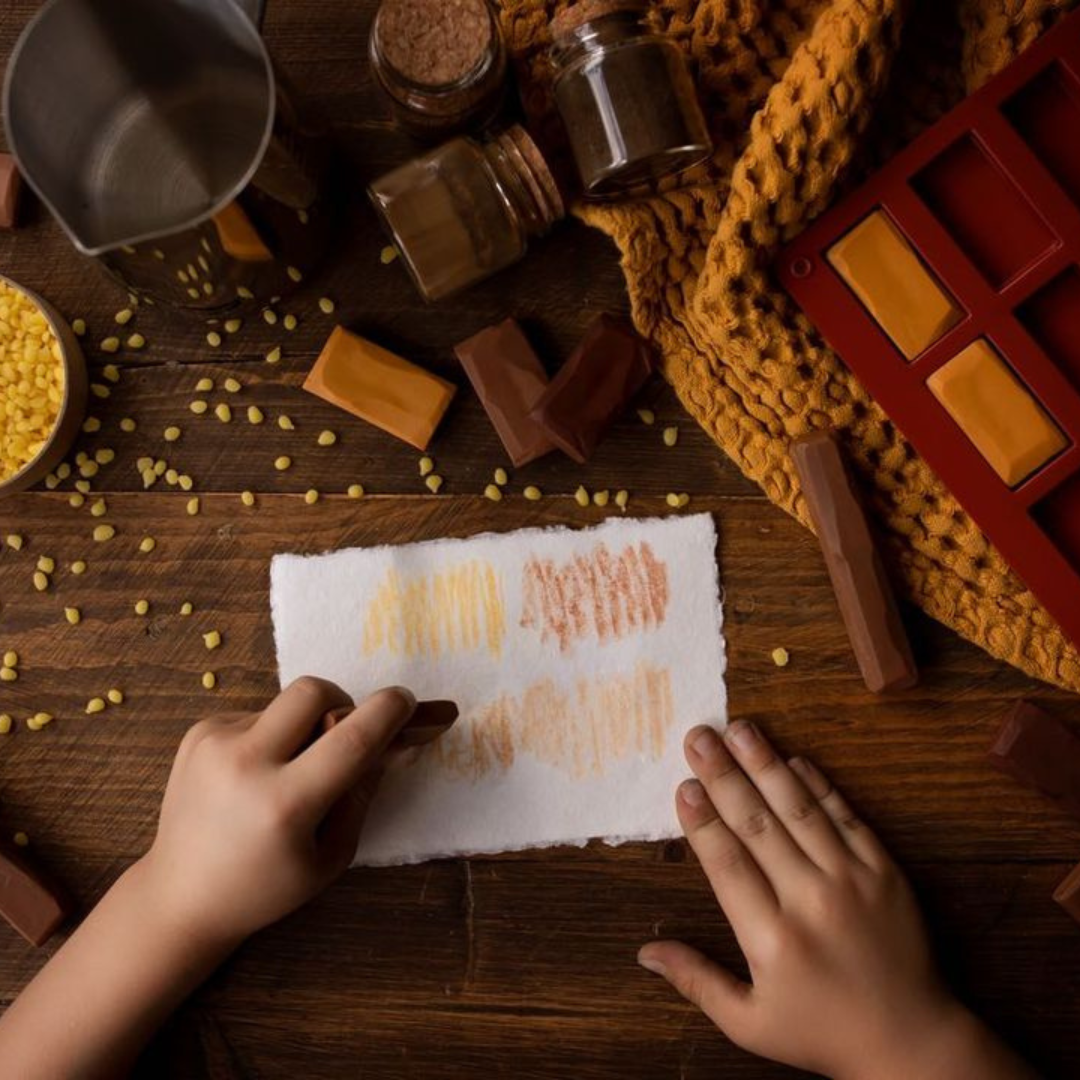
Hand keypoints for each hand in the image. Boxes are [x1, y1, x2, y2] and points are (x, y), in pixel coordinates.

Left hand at [140, 676, 416, 948]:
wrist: (181, 898)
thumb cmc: (267, 887)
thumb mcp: (332, 854)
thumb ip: (364, 791)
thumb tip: (396, 738)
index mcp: (285, 805)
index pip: (352, 738)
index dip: (389, 712)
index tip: (407, 701)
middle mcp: (245, 764)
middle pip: (313, 691)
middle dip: (341, 701)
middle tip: (344, 734)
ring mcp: (214, 744)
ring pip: (285, 704)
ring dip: (302, 727)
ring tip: (286, 775)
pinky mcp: (197, 733)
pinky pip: (257, 715)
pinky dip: (271, 737)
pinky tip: (254, 779)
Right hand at [639, 721, 975, 1079]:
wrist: (912, 1041)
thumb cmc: (822, 1032)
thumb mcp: (749, 1024)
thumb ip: (696, 981)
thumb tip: (644, 951)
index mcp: (772, 939)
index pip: (727, 864)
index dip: (703, 821)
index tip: (683, 784)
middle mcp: (809, 901)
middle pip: (757, 824)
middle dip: (723, 775)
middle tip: (699, 736)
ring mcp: (851, 881)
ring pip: (799, 809)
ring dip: (766, 764)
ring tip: (740, 728)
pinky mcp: (885, 871)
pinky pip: (846, 816)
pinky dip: (820, 785)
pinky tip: (794, 757)